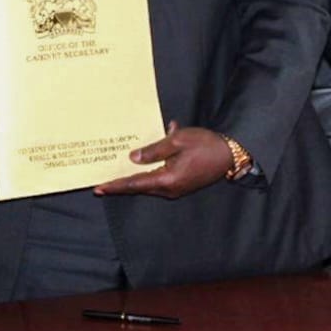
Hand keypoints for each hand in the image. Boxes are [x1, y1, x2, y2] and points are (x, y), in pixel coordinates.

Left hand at [93, 123, 233, 198]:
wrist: (231, 154)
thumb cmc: (206, 145)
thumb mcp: (178, 141)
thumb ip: (154, 150)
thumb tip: (133, 158)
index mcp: (168, 180)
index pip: (135, 184)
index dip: (116, 186)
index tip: (99, 188)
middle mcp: (170, 189)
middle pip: (139, 186)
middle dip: (121, 183)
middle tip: (102, 181)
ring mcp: (176, 189)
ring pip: (148, 183)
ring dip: (135, 175)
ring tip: (118, 168)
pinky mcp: (181, 184)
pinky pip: (159, 178)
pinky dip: (151, 169)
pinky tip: (147, 154)